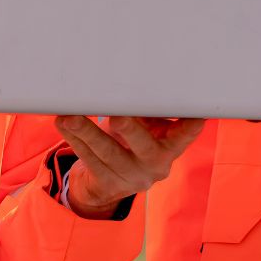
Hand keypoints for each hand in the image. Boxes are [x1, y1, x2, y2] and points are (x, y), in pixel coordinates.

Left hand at [53, 115, 204, 218]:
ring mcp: (131, 178)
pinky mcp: (107, 184)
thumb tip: (138, 75)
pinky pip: (89, 160)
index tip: (196, 116)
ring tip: (70, 116)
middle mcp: (156, 165)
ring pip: (108, 154)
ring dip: (87, 132)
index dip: (190, 127)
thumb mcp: (147, 127)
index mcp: (171, 146)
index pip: (184, 136)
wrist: (111, 181)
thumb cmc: (134, 139)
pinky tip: (64, 124)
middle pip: (144, 147)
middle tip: (117, 116)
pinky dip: (74, 139)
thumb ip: (148, 109)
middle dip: (130, 130)